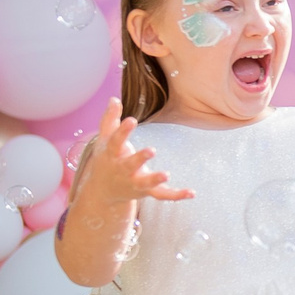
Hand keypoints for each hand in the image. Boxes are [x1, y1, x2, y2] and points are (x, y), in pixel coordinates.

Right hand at [74, 101, 192, 214]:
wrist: (102, 192)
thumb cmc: (107, 159)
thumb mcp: (105, 140)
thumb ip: (110, 119)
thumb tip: (114, 98)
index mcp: (112, 155)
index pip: (116, 142)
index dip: (123, 131)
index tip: (132, 120)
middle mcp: (123, 170)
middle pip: (130, 164)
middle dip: (140, 158)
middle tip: (151, 150)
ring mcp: (134, 182)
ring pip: (145, 183)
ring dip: (155, 179)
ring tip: (167, 174)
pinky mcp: (146, 191)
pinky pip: (162, 195)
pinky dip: (176, 195)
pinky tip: (192, 192)